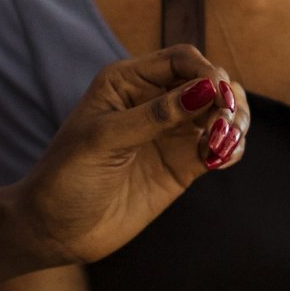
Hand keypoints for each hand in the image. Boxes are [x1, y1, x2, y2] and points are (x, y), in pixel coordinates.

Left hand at [16, 47, 248, 266]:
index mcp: (129, 82)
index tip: (217, 96)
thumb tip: (207, 89)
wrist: (54, 231)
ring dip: (235, 122)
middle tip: (222, 127)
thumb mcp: (104, 140)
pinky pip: (221, 147)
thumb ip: (155, 115)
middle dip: (226, 99)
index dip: (206, 72)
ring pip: (222, 113)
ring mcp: (171, 134)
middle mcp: (155, 101)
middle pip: (210, 83)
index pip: (183, 59)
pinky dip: (232, 148)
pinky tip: (221, 159)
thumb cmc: (66, 177)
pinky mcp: (183, 165)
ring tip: (223, 145)